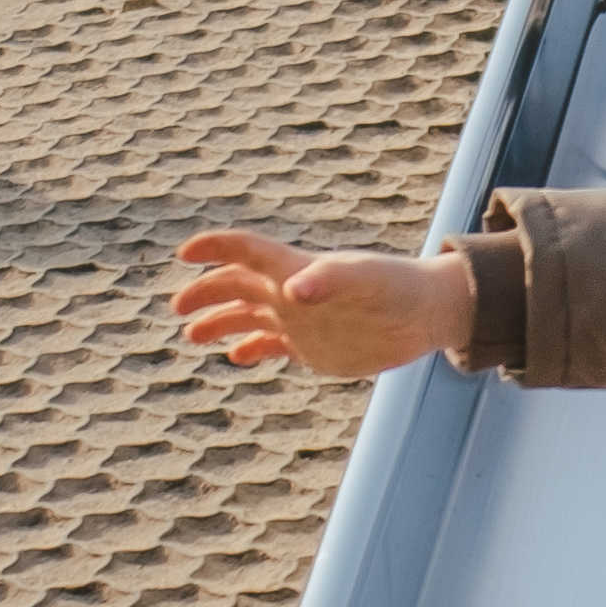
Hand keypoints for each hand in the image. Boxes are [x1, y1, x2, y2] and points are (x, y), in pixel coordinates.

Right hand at [168, 226, 476, 378]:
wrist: (427, 315)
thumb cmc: (398, 287)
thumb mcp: (364, 280)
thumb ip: (327, 281)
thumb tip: (292, 291)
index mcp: (297, 268)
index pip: (247, 250)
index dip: (215, 248)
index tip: (185, 252)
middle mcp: (293, 292)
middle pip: (238, 285)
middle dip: (207, 292)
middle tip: (178, 308)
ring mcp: (302, 319)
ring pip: (249, 317)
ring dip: (220, 322)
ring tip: (192, 335)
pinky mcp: (315, 346)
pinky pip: (274, 346)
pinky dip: (252, 349)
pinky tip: (237, 358)